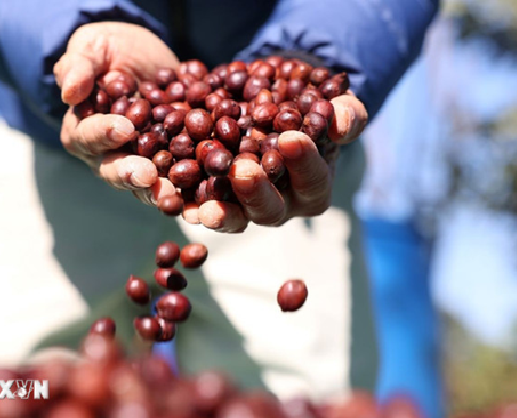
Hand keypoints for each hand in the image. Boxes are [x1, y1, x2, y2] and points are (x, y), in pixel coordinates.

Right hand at [54, 22, 178, 201]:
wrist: (147, 56)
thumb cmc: (111, 50)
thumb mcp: (93, 47)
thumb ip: (79, 66)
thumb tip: (69, 92)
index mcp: (83, 130)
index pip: (88, 137)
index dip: (104, 134)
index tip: (124, 128)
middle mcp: (108, 154)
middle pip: (115, 171)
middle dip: (131, 175)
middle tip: (148, 176)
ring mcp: (140, 162)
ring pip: (144, 185)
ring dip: (157, 192)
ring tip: (172, 196)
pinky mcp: (169, 164)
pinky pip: (176, 181)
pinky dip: (187, 191)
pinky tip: (200, 196)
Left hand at [182, 94, 367, 232]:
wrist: (274, 102)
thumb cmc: (310, 107)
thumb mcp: (334, 106)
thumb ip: (346, 115)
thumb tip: (342, 124)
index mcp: (312, 187)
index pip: (311, 180)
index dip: (304, 163)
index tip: (290, 137)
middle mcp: (279, 204)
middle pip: (269, 210)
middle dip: (256, 192)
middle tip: (242, 170)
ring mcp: (243, 205)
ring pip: (232, 216)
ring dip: (218, 213)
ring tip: (204, 209)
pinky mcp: (211, 197)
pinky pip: (198, 206)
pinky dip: (185, 204)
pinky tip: (170, 198)